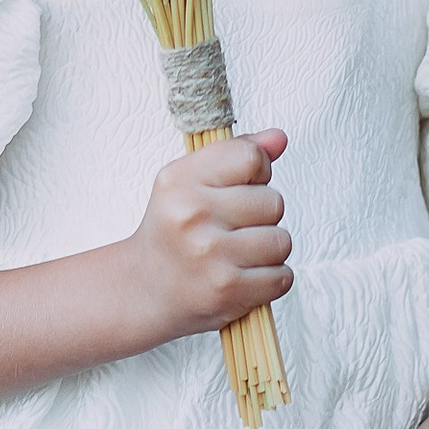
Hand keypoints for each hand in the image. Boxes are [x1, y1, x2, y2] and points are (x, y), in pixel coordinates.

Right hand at [129, 132, 291, 346]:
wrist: (145, 289)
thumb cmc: (173, 232)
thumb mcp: (190, 183)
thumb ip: (237, 154)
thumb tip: (278, 138)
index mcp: (179, 181)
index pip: (250, 158)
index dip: (256, 173)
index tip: (239, 188)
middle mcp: (191, 215)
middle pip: (273, 201)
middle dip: (262, 217)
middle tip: (231, 229)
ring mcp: (210, 254)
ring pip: (281, 241)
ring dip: (268, 251)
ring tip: (237, 254)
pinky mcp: (228, 290)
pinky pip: (282, 276)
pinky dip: (270, 279)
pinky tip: (242, 277)